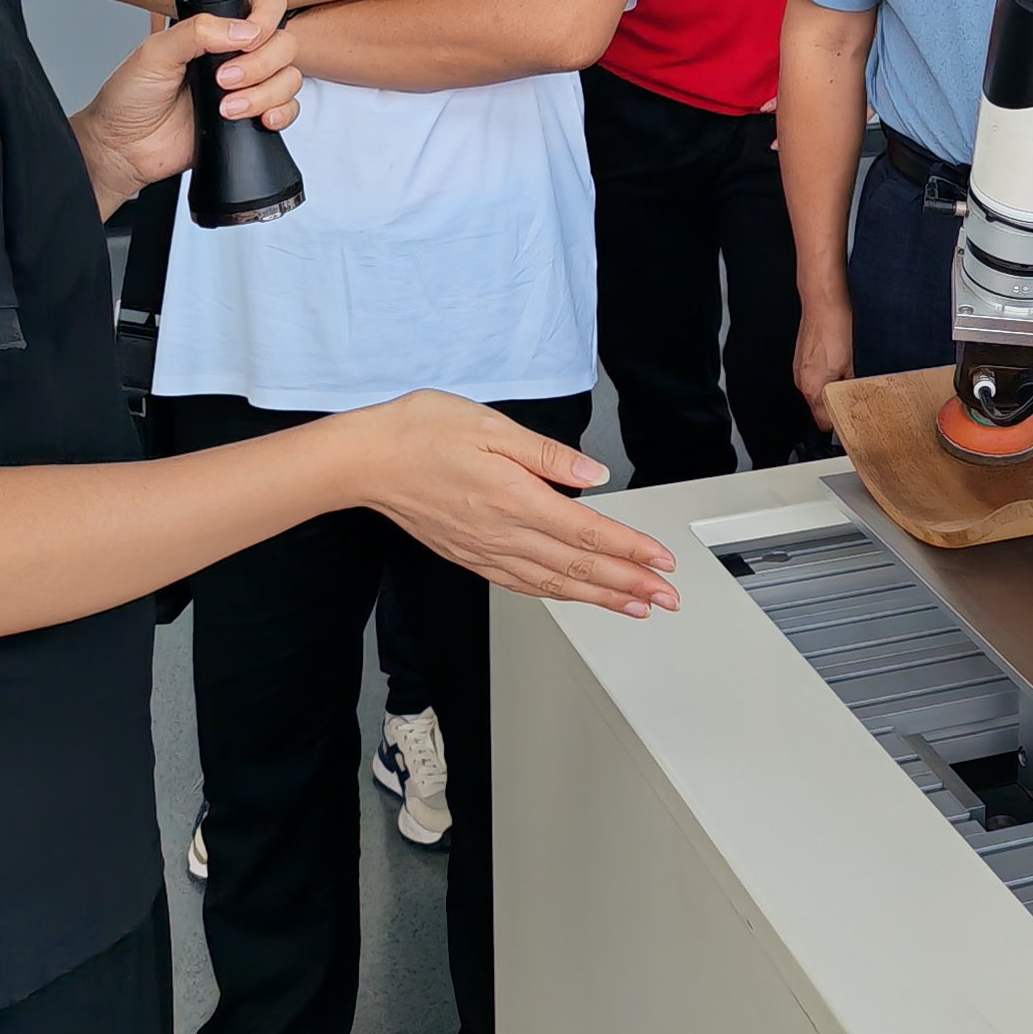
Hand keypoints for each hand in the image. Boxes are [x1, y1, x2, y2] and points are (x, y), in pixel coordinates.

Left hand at [73, 0, 298, 211]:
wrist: (124, 149)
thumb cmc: (130, 99)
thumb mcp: (154, 53)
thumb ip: (196, 31)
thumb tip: (244, 30)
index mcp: (214, 32)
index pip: (264, 6)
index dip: (266, 18)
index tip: (247, 38)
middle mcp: (236, 55)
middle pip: (285, 44)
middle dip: (260, 64)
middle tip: (224, 79)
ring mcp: (248, 87)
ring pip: (290, 78)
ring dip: (263, 94)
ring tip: (227, 107)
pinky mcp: (252, 118)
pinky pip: (289, 110)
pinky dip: (279, 114)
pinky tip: (255, 119)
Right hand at [353, 393, 679, 615]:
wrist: (365, 461)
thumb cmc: (421, 433)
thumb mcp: (492, 426)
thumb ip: (548, 455)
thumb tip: (593, 475)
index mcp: (514, 498)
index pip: (587, 533)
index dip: (630, 551)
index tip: (661, 562)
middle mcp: (502, 533)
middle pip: (578, 567)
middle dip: (629, 584)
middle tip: (666, 597)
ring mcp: (484, 549)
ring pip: (553, 583)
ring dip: (599, 597)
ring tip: (634, 606)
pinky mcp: (469, 555)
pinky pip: (521, 584)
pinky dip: (556, 595)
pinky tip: (573, 597)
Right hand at [792, 288, 855, 422]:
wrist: (822, 302)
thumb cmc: (835, 326)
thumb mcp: (851, 362)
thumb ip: (850, 385)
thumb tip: (852, 396)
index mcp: (814, 387)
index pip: (823, 422)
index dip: (838, 421)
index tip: (848, 418)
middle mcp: (802, 382)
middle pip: (818, 407)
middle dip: (834, 404)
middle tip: (851, 395)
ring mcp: (799, 370)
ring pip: (815, 391)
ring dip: (828, 388)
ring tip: (844, 374)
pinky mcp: (799, 360)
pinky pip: (811, 377)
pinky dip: (822, 376)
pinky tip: (835, 362)